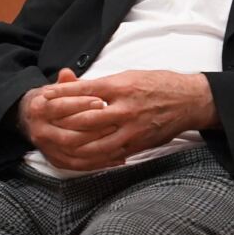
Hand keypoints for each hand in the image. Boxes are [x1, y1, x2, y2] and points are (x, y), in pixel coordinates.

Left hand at [26, 69, 214, 171]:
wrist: (190, 100)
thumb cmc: (157, 85)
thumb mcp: (129, 76)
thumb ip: (100, 84)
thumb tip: (72, 85)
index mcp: (121, 87)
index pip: (83, 91)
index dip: (60, 95)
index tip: (42, 97)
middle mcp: (125, 108)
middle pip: (84, 119)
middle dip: (61, 123)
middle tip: (43, 125)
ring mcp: (132, 128)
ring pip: (95, 142)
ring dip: (73, 145)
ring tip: (56, 145)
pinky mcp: (139, 143)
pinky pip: (111, 154)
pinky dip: (93, 158)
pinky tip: (79, 157)